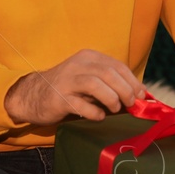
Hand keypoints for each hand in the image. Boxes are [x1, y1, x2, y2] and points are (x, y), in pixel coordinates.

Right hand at [4, 49, 145, 124]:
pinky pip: (81, 105)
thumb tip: (140, 94)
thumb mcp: (90, 79)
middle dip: (125, 89)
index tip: (142, 95)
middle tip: (131, 103)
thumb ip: (112, 83)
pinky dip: (94, 112)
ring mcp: (67, 81)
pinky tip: (98, 116)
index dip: (132, 81)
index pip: (117, 66)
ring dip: (111, 98)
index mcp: (88, 57)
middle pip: (108, 73)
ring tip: (116, 108)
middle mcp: (77, 65)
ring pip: (95, 84)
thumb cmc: (69, 89)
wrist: (33, 95)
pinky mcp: (59, 98)